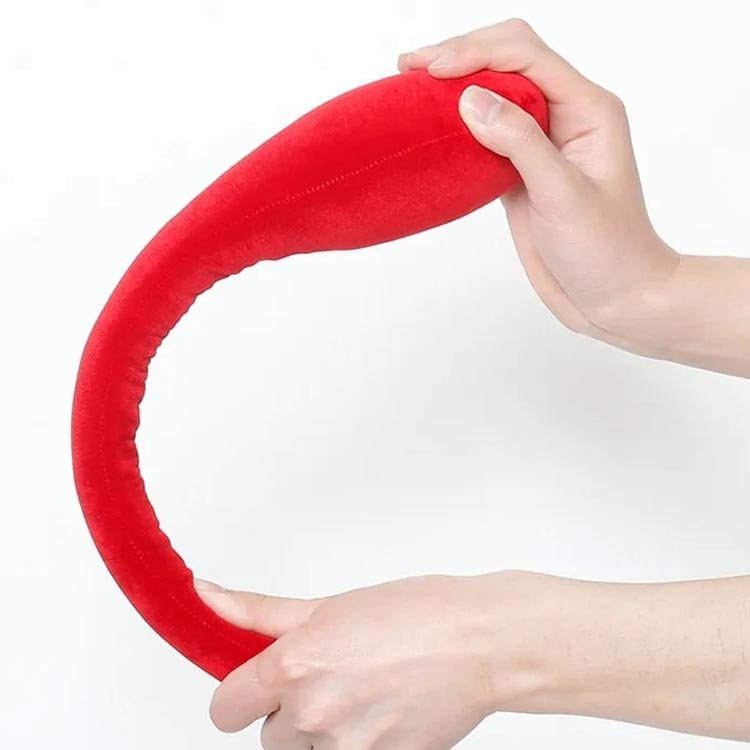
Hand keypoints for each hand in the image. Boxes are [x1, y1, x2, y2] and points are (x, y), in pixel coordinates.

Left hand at [195, 572, 553, 746]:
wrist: (479, 643)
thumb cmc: (416, 614)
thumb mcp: (329, 604)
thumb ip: (257, 612)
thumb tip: (205, 595)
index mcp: (293, 666)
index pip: (224, 708)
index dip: (238, 696)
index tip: (254, 687)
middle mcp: (312, 714)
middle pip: (268, 735)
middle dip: (288, 711)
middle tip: (329, 677)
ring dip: (322, 733)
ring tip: (362, 694)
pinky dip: (357, 745)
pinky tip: (383, 713)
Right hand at [398, 19, 680, 358]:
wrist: (615, 296)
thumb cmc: (607, 250)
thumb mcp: (564, 194)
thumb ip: (520, 142)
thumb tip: (469, 99)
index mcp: (587, 109)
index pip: (527, 58)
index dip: (476, 53)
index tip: (432, 70)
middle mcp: (564, 116)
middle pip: (508, 61)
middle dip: (461, 55)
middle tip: (410, 68)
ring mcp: (539, 143)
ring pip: (493, 94)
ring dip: (454, 86)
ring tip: (411, 87)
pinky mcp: (518, 172)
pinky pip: (484, 134)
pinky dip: (456, 127)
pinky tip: (431, 128)